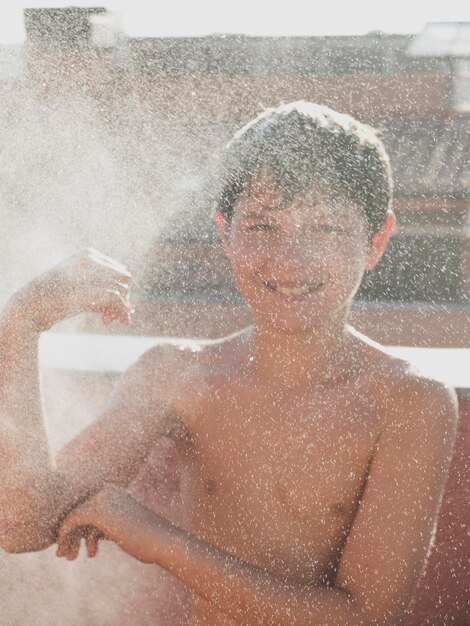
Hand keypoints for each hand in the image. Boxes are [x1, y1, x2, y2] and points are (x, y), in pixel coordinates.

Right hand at [8, 248, 132, 331]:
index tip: (109, 308)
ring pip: (122, 289)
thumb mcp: (81, 291)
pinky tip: (106, 321)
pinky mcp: (88, 287)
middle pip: (125, 279)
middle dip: (123, 298)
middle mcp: (91, 259)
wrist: (30, 306)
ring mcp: (89, 272)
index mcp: (88, 255)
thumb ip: (104, 294)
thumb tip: (131, 310)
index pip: (119, 271)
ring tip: (106, 320)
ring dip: (120, 308)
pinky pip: (116, 299)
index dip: (121, 290)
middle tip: (111, 317)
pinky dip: (118, 311)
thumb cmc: (54, 300)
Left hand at [56, 485, 152, 560]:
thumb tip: (82, 533)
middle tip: (63, 554)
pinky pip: (72, 520)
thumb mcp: (121, 528)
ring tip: (66, 557)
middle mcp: (106, 489)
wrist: (162, 541)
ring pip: (72, 515)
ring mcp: (102, 498)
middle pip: (76, 508)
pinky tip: (64, 551)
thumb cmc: (145, 538)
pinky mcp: (98, 510)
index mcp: (112, 490)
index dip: (74, 526)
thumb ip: (103, 525)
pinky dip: (64, 535)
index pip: (83, 504)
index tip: (71, 546)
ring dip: (66, 537)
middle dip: (69, 532)